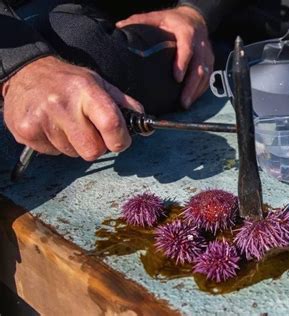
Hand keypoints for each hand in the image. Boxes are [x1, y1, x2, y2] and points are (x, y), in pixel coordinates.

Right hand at [2, 56, 143, 160]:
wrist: (27, 72)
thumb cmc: (69, 81)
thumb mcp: (100, 84)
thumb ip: (124, 105)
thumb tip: (145, 126)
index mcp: (86, 91)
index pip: (111, 124)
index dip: (121, 140)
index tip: (121, 140)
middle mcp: (62, 104)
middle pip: (93, 151)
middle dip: (96, 145)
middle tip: (90, 130)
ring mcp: (42, 119)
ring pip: (72, 154)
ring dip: (75, 144)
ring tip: (67, 124)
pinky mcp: (26, 131)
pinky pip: (53, 154)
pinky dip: (56, 145)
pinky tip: (52, 126)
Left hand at [116, 6, 213, 108]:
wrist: (195, 18)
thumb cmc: (173, 20)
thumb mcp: (157, 17)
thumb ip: (140, 21)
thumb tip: (118, 28)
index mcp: (186, 31)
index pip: (187, 48)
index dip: (183, 63)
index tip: (177, 78)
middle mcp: (200, 43)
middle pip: (199, 67)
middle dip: (191, 86)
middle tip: (182, 102)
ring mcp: (207, 54)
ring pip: (205, 75)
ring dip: (196, 91)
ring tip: (185, 104)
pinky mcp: (210, 62)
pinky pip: (208, 78)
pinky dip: (200, 90)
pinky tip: (191, 99)